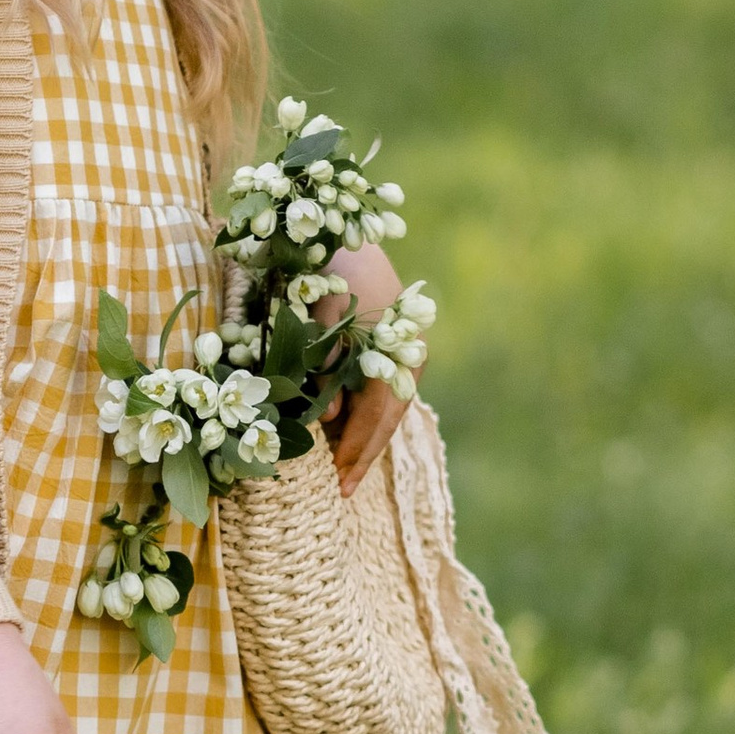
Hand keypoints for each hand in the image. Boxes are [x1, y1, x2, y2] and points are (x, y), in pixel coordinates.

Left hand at [320, 238, 418, 492]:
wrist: (353, 243)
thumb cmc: (335, 276)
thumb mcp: (326, 318)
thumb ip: (328, 366)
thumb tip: (331, 415)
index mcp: (397, 353)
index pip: (378, 415)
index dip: (358, 447)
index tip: (339, 477)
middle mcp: (408, 362)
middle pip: (388, 422)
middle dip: (364, 456)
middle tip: (343, 491)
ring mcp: (405, 360)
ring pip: (388, 413)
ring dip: (366, 442)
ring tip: (344, 472)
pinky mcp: (395, 356)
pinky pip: (384, 398)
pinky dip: (366, 421)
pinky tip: (347, 436)